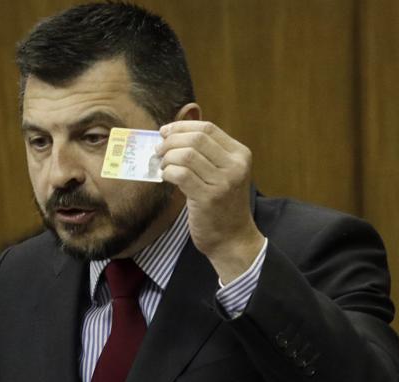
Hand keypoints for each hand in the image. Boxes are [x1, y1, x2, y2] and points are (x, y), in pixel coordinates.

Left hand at [157, 120, 264, 282]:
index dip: (182, 126)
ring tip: (162, 165)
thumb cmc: (222, 205)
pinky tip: (166, 177)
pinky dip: (168, 172)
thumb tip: (173, 134)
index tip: (165, 131)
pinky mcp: (208, 198)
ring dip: (168, 157)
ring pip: (187, 155)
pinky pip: (181, 174)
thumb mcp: (223, 174)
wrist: (232, 238)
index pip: (208, 128)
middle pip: (196, 138)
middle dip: (171, 141)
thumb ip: (207, 154)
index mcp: (240, 154)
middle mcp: (235, 165)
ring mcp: (223, 182)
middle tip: (159, 150)